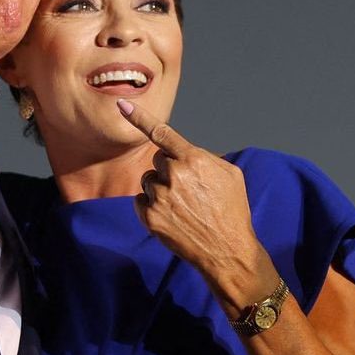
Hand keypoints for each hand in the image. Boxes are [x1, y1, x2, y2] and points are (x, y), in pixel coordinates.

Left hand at [117, 99, 272, 302]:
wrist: (228, 250)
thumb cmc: (232, 211)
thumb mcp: (230, 175)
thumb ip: (205, 157)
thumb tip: (186, 154)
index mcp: (194, 160)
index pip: (162, 133)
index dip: (139, 117)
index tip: (121, 104)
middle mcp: (174, 175)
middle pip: (158, 160)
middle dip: (168, 169)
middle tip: (188, 189)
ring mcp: (160, 197)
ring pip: (148, 180)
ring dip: (160, 189)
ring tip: (183, 206)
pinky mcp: (151, 217)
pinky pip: (140, 201)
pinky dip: (151, 206)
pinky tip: (171, 216)